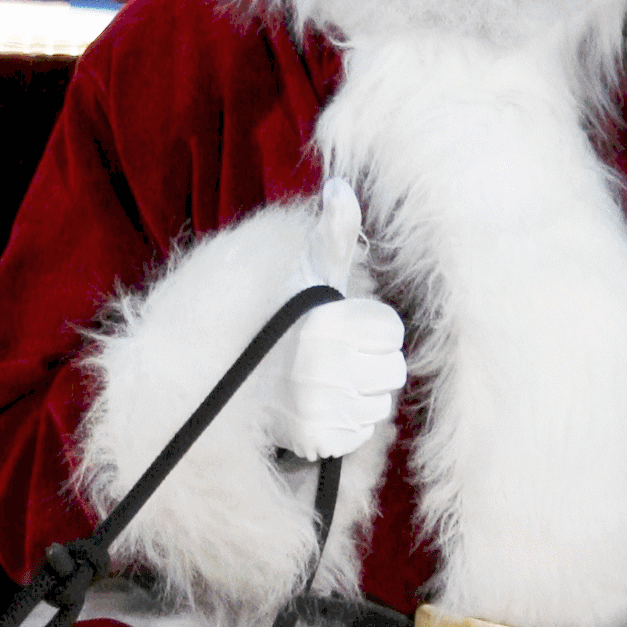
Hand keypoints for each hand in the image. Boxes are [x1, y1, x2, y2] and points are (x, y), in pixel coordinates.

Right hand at [271, 179, 406, 460]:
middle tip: (339, 357)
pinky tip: (324, 407)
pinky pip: (362, 433)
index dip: (374, 328)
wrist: (233, 378)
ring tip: (330, 381)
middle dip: (373, 362)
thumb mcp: (308, 270)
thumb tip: (342, 186)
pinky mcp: (317, 441)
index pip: (392, 331)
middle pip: (393, 371)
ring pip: (381, 404)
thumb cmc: (283, 317)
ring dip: (363, 394)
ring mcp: (320, 408)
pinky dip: (349, 424)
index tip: (346, 326)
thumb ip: (334, 230)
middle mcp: (325, 367)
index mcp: (329, 321)